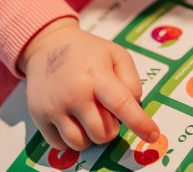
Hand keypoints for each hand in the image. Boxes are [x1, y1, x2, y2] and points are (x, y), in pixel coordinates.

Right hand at [18, 18, 159, 150]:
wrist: (47, 46)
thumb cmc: (87, 52)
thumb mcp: (116, 54)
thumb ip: (131, 80)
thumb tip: (134, 107)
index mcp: (97, 75)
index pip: (122, 104)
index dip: (140, 123)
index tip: (153, 136)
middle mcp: (75, 93)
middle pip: (103, 133)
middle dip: (111, 128)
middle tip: (105, 110)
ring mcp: (55, 107)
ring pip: (82, 144)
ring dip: (91, 135)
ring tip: (89, 115)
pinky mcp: (39, 117)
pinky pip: (61, 145)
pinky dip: (71, 139)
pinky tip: (73, 120)